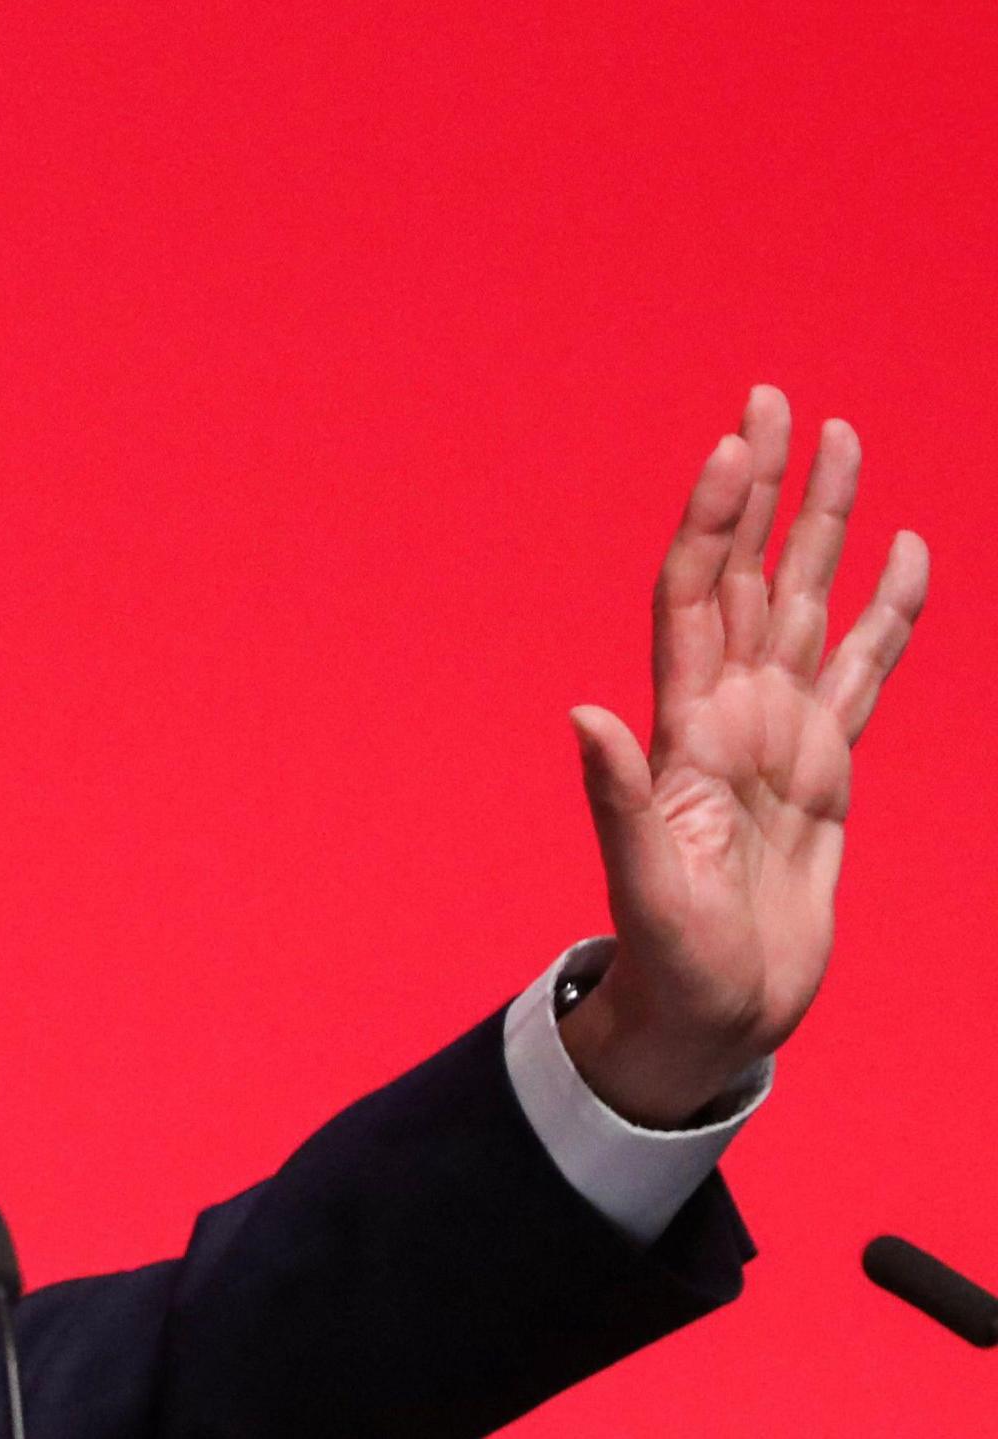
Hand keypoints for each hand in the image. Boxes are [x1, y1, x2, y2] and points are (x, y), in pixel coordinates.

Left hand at [559, 386, 928, 1127]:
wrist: (713, 1012)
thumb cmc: (673, 959)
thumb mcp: (644, 883)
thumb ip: (618, 800)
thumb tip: (581, 718)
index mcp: (687, 729)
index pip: (697, 595)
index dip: (714, 519)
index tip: (735, 443)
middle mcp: (731, 713)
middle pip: (752, 573)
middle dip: (765, 488)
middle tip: (776, 397)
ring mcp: (780, 734)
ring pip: (807, 603)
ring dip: (824, 526)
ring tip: (845, 442)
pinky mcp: (824, 768)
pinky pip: (862, 670)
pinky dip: (887, 612)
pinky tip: (907, 555)